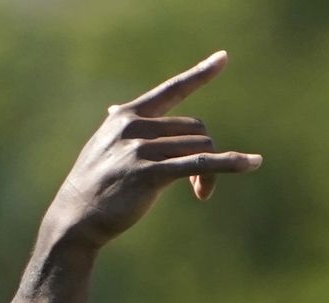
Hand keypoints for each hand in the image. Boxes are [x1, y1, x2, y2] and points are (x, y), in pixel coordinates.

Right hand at [39, 51, 262, 255]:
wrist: (76, 217)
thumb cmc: (96, 184)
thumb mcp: (105, 145)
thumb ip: (121, 127)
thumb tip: (115, 108)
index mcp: (127, 115)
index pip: (171, 89)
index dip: (200, 74)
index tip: (224, 58)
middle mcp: (134, 126)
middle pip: (196, 129)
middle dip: (207, 153)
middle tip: (200, 186)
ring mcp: (141, 149)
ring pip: (200, 148)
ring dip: (210, 174)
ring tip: (201, 194)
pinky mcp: (150, 173)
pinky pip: (200, 164)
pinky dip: (230, 163)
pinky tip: (252, 164)